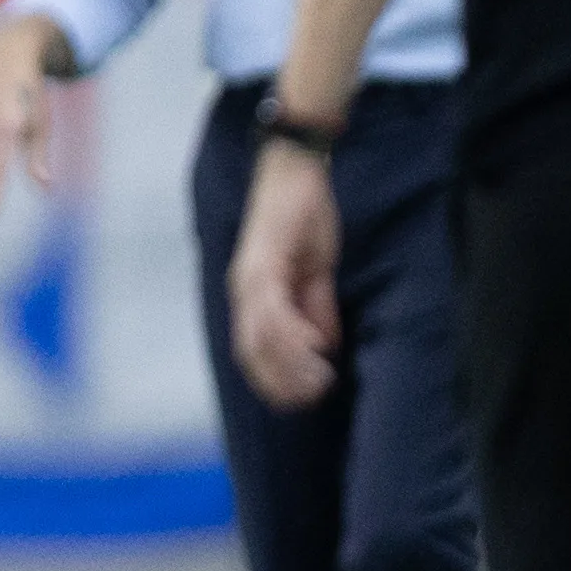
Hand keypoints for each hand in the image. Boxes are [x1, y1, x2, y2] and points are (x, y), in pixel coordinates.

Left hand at [228, 144, 344, 409]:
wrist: (295, 170)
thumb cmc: (303, 217)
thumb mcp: (315, 270)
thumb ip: (317, 307)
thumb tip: (325, 346)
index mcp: (252, 295)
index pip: (253, 352)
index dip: (275, 380)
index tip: (303, 401)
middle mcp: (245, 289)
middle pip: (252, 352)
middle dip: (282, 382)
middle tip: (314, 398)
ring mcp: (251, 276)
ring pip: (260, 335)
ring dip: (291, 364)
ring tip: (319, 380)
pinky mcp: (263, 261)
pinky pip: (273, 307)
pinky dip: (292, 332)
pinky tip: (316, 348)